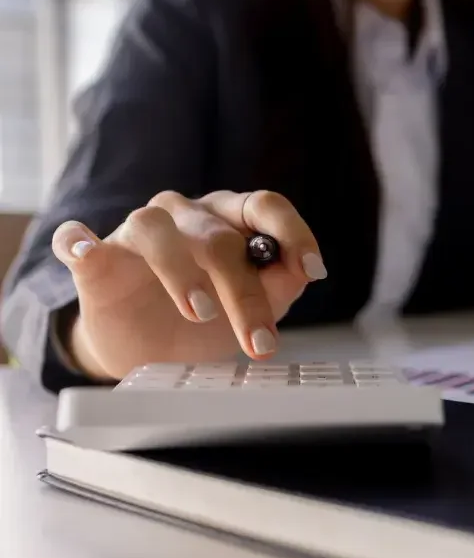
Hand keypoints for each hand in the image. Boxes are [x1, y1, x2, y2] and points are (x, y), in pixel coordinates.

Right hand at [51, 190, 327, 379]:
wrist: (146, 351)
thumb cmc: (205, 320)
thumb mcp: (252, 308)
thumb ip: (280, 286)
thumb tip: (303, 270)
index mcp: (231, 220)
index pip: (266, 206)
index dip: (293, 232)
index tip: (313, 269)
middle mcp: (187, 216)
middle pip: (219, 237)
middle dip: (244, 292)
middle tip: (259, 340)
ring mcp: (136, 233)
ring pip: (155, 227)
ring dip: (179, 271)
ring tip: (199, 312)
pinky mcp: (94, 259)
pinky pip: (76, 239)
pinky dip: (77, 241)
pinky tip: (84, 250)